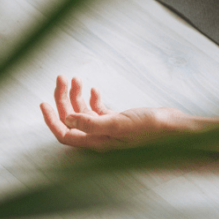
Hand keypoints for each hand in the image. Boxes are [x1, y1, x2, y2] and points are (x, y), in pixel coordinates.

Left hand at [40, 75, 191, 149]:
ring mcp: (108, 129)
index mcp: (97, 141)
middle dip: (63, 99)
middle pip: (71, 119)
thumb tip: (66, 119)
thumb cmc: (151, 129)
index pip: (65, 133)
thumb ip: (92, 123)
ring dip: (77, 95)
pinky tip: (94, 89)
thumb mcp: (119, 124)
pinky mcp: (118, 121)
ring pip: (83, 112)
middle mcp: (99, 137)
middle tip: (62, 78)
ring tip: (76, 78)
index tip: (43, 102)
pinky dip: (92, 98)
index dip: (51, 120)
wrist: (175, 128)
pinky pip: (98, 110)